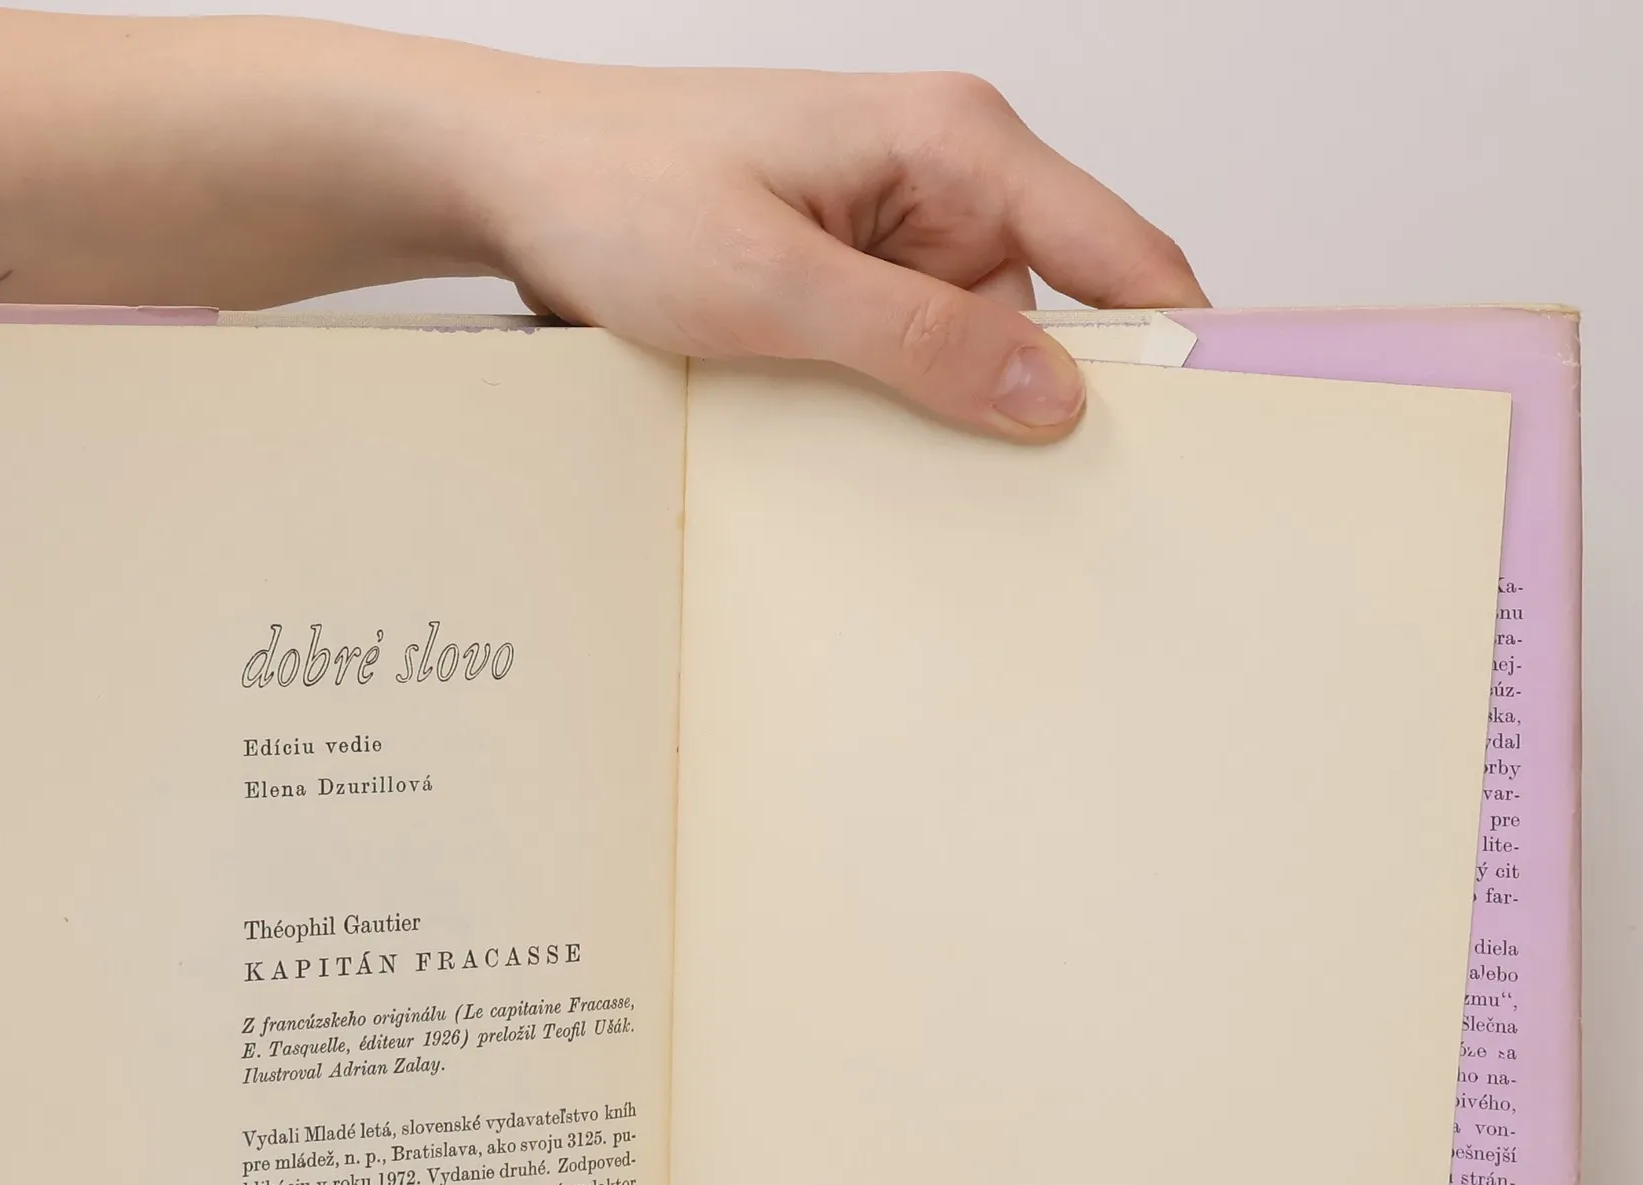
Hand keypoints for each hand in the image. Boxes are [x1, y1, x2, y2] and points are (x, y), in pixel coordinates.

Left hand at [468, 64, 1205, 442]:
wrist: (511, 181)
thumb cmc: (621, 193)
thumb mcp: (775, 286)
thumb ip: (919, 341)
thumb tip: (1051, 398)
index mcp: (955, 142)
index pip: (1121, 251)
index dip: (1172, 347)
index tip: (1204, 443)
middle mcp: (941, 176)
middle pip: (1051, 313)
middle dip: (1036, 407)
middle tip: (1020, 510)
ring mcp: (893, 228)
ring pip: (973, 347)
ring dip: (943, 415)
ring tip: (882, 465)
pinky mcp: (847, 272)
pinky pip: (907, 353)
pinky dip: (891, 405)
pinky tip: (846, 442)